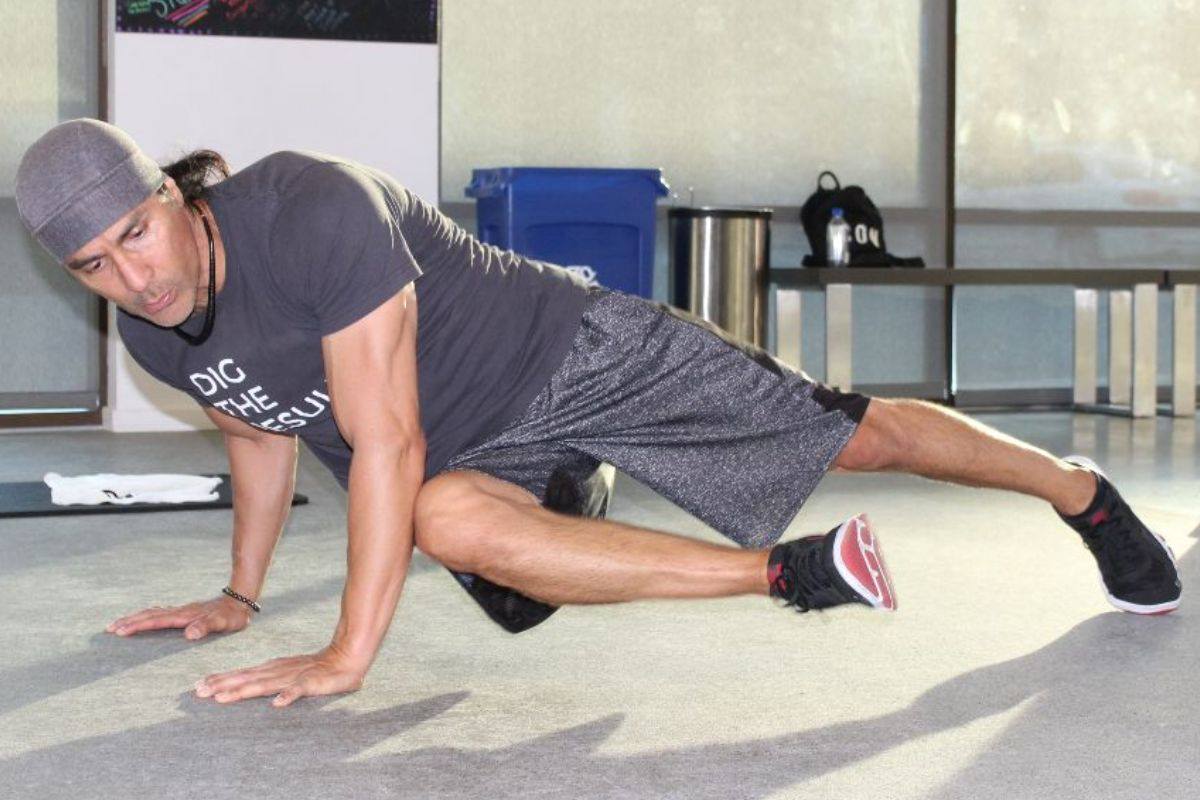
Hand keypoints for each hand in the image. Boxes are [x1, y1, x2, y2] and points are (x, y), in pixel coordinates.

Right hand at [105, 595, 251, 639]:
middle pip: (150, 615)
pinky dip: (148, 616)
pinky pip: (161, 613)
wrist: (240, 600)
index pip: (157, 621)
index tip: (120, 630)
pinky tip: (144, 619)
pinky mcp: (185, 612)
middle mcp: (180, 612)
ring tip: (118, 624)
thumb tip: (188, 634)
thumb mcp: (222, 623)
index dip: (138, 626)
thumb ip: (206, 627)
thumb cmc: (232, 615)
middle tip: (109, 628)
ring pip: (153, 613)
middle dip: (130, 622)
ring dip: (136, 618)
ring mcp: (182, 611)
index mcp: (185, 616)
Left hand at [194, 645, 366, 706]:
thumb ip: (267, 678)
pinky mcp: (311, 683)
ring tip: (224, 698)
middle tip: (199, 691)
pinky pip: (299, 690)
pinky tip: (278, 703)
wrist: (346, 658)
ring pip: (265, 685)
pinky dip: (288, 695)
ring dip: (244, 690)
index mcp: (272, 669)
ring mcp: (294, 676)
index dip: (221, 679)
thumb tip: (242, 684)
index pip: (242, 674)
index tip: (198, 685)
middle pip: (246, 679)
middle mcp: (278, 671)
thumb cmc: (315, 668)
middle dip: (222, 684)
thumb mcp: (286, 671)